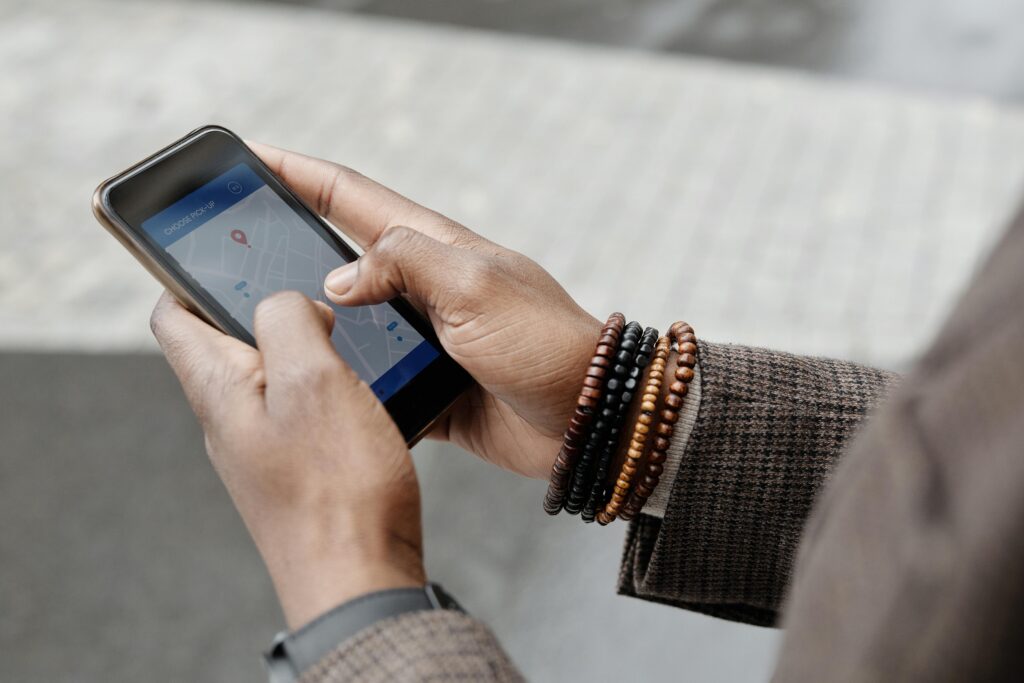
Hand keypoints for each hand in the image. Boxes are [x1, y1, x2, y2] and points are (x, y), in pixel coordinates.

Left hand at [150, 291, 424, 628]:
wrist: (361, 579)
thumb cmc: (337, 489)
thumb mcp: (312, 380)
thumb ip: (287, 320)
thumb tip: (286, 302)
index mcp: (218, 389)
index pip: (172, 315)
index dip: (191, 274)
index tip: (232, 252)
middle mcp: (230, 420)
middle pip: (225, 341)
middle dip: (263, 306)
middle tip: (313, 290)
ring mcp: (263, 448)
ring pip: (270, 375)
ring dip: (305, 347)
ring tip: (348, 337)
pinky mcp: (298, 470)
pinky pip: (303, 410)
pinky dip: (328, 386)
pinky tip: (364, 389)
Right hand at [251, 143, 600, 478]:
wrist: (590, 419)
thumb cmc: (546, 343)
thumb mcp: (474, 286)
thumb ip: (403, 265)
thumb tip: (338, 278)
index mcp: (434, 247)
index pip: (350, 197)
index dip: (297, 172)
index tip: (248, 155)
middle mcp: (424, 288)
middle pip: (340, 256)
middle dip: (286, 246)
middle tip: (230, 246)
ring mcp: (425, 338)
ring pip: (349, 323)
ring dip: (308, 320)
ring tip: (251, 324)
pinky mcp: (428, 387)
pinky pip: (372, 378)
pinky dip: (343, 380)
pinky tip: (308, 387)